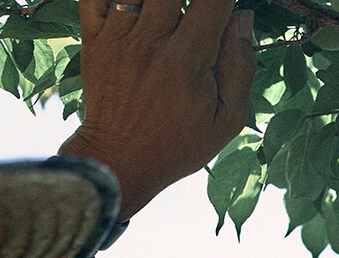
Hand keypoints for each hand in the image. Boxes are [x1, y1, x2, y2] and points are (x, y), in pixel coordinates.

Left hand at [58, 0, 257, 220]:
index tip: (227, 5)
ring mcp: (117, 37)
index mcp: (188, 58)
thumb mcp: (228, 118)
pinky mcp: (93, 39)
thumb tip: (245, 16)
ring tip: (170, 15)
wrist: (118, 160)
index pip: (213, 1)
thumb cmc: (179, 143)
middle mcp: (150, 40)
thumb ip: (240, 65)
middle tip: (199, 13)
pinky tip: (137, 8)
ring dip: (158, 0)